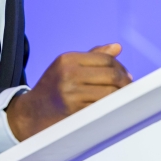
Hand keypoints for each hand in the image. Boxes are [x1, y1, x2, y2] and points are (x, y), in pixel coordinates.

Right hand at [5, 43, 131, 141]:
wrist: (31, 113)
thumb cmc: (53, 87)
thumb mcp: (67, 66)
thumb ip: (93, 57)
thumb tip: (117, 47)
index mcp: (67, 59)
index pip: (105, 59)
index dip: (120, 67)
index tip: (126, 76)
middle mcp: (68, 74)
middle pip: (110, 75)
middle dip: (125, 82)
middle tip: (129, 88)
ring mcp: (71, 93)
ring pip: (109, 92)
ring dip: (121, 96)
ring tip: (123, 97)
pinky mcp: (74, 111)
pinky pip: (102, 107)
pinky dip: (111, 107)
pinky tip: (112, 107)